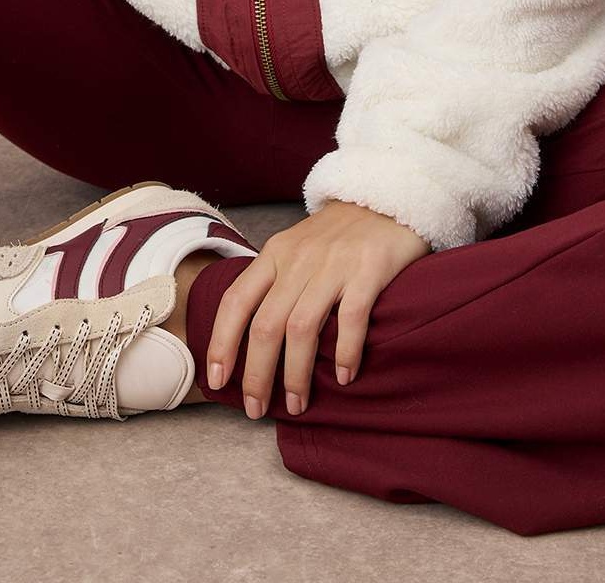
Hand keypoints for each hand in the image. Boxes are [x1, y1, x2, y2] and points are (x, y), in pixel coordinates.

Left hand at [203, 200, 430, 416]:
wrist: (386, 195)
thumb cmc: (338, 233)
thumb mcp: (296, 247)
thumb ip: (276, 282)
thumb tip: (251, 337)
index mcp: (275, 254)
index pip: (236, 301)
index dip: (221, 343)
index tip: (217, 381)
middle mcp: (298, 260)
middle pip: (265, 324)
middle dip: (256, 374)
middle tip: (257, 409)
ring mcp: (334, 264)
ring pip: (301, 327)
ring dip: (295, 373)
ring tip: (297, 404)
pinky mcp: (369, 269)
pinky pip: (351, 318)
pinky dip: (344, 351)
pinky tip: (344, 377)